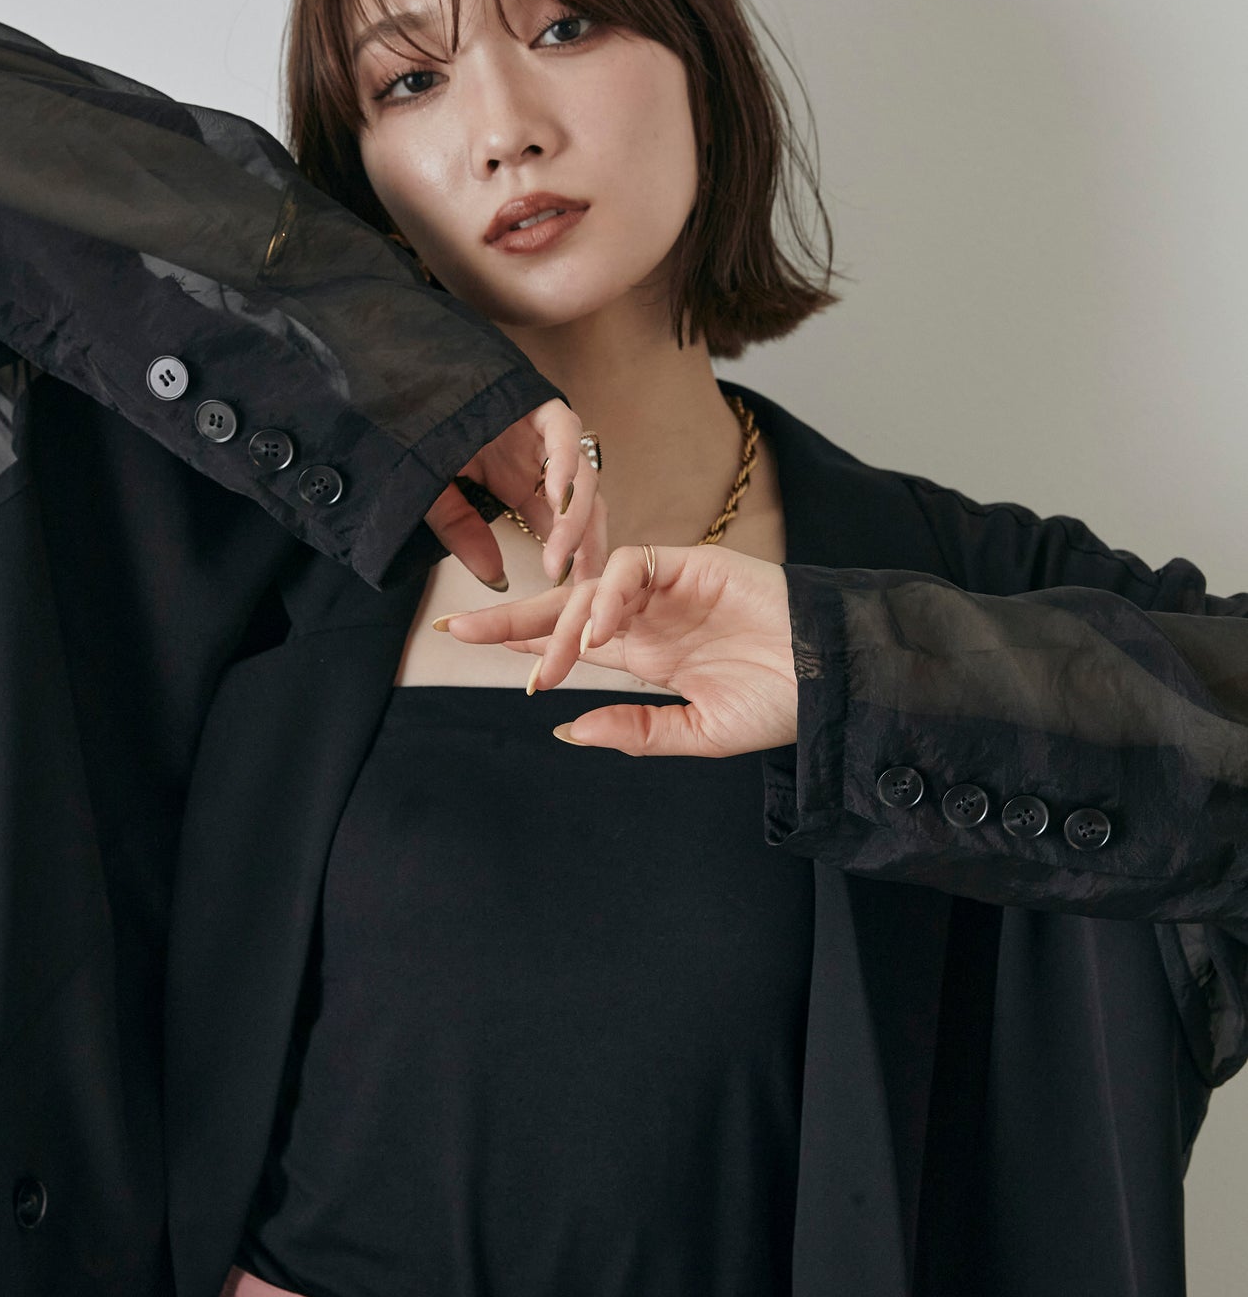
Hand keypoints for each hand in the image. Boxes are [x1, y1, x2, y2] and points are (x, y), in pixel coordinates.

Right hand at [423, 397, 610, 586]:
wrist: (399, 394)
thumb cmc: (417, 443)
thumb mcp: (437, 499)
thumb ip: (465, 534)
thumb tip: (494, 579)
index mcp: (525, 487)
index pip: (561, 531)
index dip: (569, 563)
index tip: (571, 598)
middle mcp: (543, 464)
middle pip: (582, 511)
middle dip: (584, 550)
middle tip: (581, 588)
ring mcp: (546, 436)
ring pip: (581, 479)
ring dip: (573, 519)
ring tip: (561, 555)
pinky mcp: (542, 407)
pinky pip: (564, 434)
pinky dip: (564, 463)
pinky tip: (556, 496)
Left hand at [438, 544, 801, 756]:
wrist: (835, 683)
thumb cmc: (780, 706)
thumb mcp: (698, 733)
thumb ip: (636, 731)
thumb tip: (567, 729)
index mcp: (648, 655)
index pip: (570, 641)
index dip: (521, 640)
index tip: (468, 644)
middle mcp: (650, 618)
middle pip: (566, 607)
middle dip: (512, 616)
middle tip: (462, 630)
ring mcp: (669, 588)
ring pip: (593, 586)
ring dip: (563, 624)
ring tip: (549, 668)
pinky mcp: (693, 564)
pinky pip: (636, 565)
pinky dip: (610, 594)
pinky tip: (600, 632)